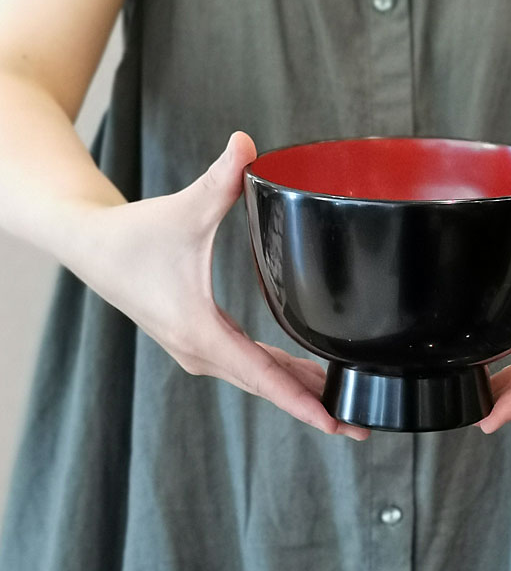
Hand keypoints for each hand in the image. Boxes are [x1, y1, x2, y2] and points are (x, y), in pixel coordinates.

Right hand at [62, 132, 368, 440]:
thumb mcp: (182, 211)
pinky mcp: (200, 341)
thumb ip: (219, 180)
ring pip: (259, 378)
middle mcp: (201, 351)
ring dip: (298, 392)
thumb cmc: (131, 236)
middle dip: (314, 407)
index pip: (263, 377)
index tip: (336, 424)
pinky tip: (304, 374)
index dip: (303, 402)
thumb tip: (248, 144)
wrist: (91, 247)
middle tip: (359, 426)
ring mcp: (199, 350)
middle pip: (268, 387)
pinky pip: (248, 366)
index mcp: (200, 332)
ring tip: (342, 406)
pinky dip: (278, 374)